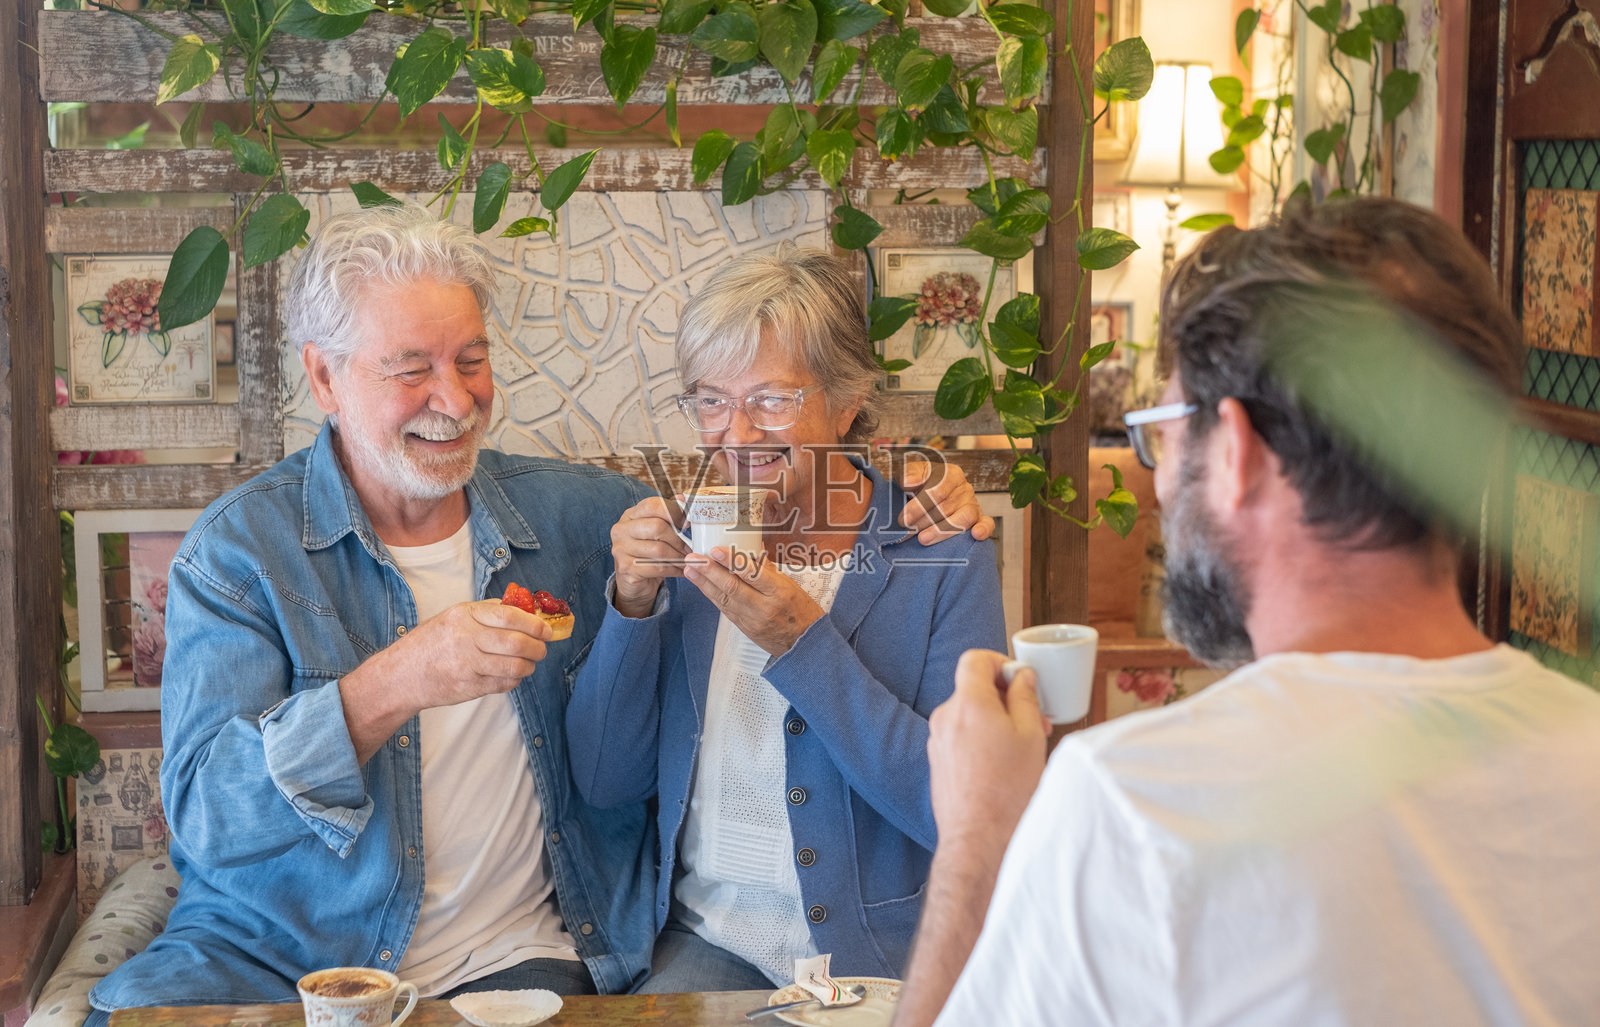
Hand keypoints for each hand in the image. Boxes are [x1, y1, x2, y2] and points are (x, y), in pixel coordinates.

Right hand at [341, 600, 549, 762]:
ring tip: (530, 662)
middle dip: (538, 646)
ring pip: (514, 666)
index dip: (534, 623)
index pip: (509, 616)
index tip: (546, 628)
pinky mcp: (469, 687)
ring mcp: (467, 665)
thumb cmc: (431, 643)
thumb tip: (524, 610)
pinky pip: (504, 684)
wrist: (402, 676)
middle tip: (543, 648)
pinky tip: (513, 674)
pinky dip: (515, 679)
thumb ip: (486, 611)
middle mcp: (466, 639)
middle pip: (516, 642)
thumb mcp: (453, 616)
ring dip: (530, 665)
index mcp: (464, 616)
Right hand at [610, 495, 691, 617]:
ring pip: (659, 550)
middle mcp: (621, 530)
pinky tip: (682, 570)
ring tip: (689, 560)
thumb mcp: (656, 531)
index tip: (688, 523)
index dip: (674, 512)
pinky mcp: (626, 568)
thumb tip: (684, 498)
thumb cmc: (648, 552)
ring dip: (679, 556)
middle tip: (690, 547)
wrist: (633, 582)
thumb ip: (668, 515)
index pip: (652, 505)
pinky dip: (675, 570)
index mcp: (630, 515)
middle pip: (657, 527)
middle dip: (678, 539)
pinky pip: (658, 568)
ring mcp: (621, 549)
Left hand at [683, 547, 823, 655]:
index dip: (732, 561)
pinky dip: (712, 596)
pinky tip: (702, 585)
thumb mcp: (791, 586)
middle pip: (732, 587)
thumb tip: (752, 548)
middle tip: (694, 559)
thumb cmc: (802, 612)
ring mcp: (752, 620)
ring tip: (691, 570)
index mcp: (779, 592)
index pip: (753, 574)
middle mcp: (764, 607)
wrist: (804, 645)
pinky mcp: (744, 628)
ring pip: (724, 599)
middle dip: (710, 572)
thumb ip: (768, 569)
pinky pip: (725, 609)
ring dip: (704, 583)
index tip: (716, 550)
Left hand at [899, 459, 994, 544]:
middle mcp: (965, 488)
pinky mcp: (980, 519)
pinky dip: (984, 529)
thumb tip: (909, 482)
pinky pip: (987, 524)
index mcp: (951, 474)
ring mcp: (973, 505)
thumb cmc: (918, 485)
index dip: (919, 507)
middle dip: (925, 521)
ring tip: (923, 539)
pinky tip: (976, 535)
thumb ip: (908, 474)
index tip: (904, 519)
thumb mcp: (909, 474)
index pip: (937, 491)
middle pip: (947, 507)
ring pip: (964, 518)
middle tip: (908, 531)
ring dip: (942, 530)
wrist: (926, 494)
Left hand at [927, 649, 1047, 854]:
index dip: (999, 663)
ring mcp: (937, 742)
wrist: (979, 839)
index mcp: (968, 703)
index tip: (1019, 679)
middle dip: (1004, 698)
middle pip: (973, 689)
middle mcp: (945, 718)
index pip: (975, 659)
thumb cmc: (1007, 791)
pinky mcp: (938, 763)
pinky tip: (1002, 766)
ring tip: (1021, 748)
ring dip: (994, 722)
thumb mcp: (1030, 735)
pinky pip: (960, 738)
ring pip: (968, 716)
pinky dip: (980, 741)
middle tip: (1033, 720)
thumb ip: (1025, 697)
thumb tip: (1022, 676)